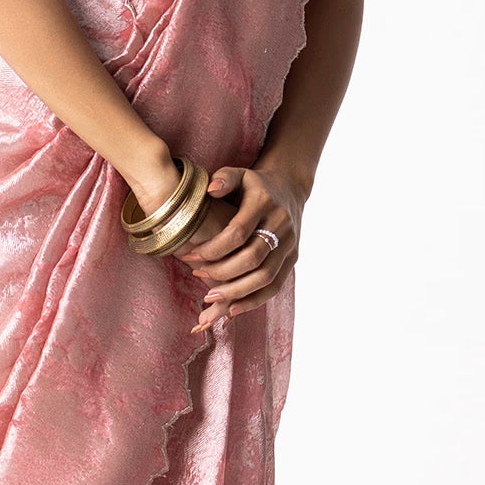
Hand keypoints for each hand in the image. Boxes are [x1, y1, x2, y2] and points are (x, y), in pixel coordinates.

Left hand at [179, 163, 306, 332]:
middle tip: (198, 277)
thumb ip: (224, 178)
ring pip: (265, 277)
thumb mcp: (239, 173)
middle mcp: (281, 225)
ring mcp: (290, 244)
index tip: (191, 255)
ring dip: (236, 292)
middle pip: (252, 258)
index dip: (213, 248)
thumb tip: (210, 190)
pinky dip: (254, 301)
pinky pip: (275, 287)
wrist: (289, 189)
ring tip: (210, 298)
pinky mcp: (292, 259)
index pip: (238, 232)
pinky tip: (231, 310)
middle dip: (222, 272)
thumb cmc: (254, 185)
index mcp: (265, 203)